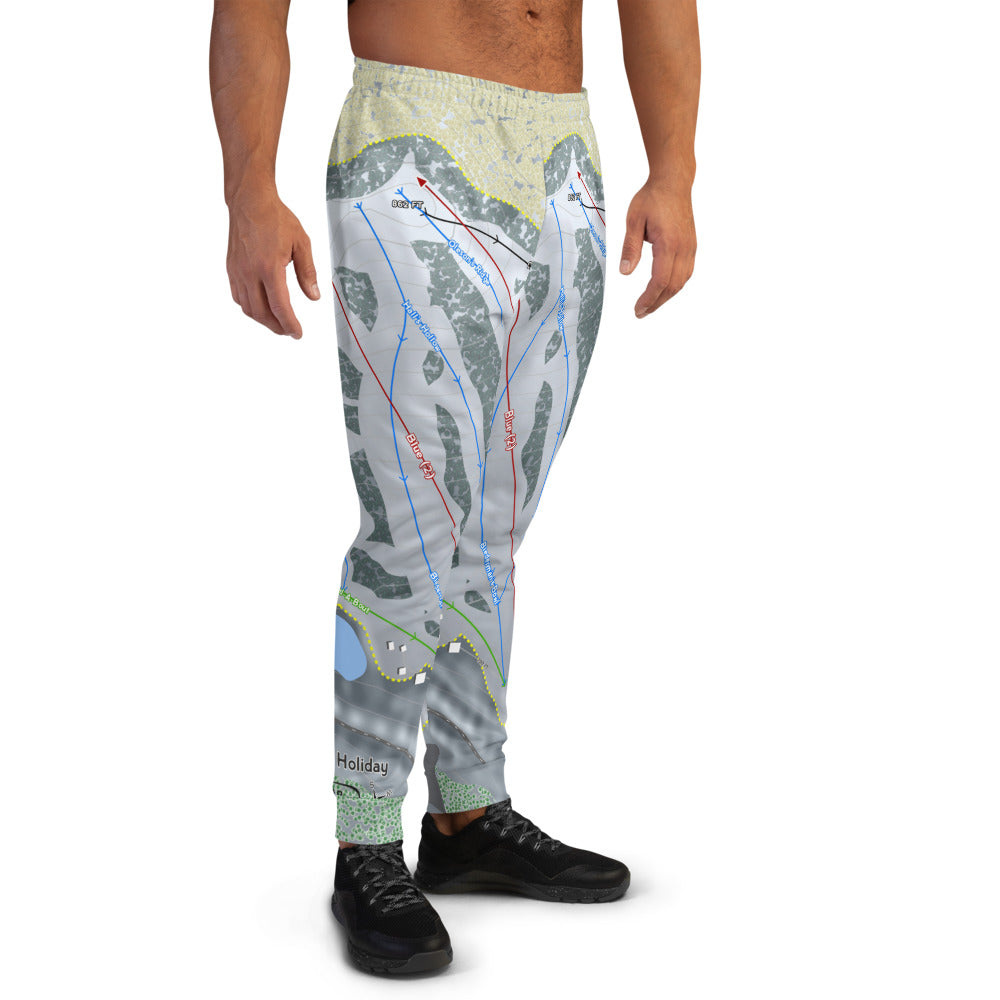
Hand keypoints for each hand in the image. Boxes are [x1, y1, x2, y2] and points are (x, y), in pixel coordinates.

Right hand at [226, 191, 319, 338]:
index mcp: (269, 267)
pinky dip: (250, 308)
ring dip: (263, 320)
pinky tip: (260, 308)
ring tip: (278, 323)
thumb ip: (308, 272)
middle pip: (262, 313)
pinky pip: (238, 297)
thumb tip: (313, 297)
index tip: (297, 333)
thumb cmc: (276, 218)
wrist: (250, 201)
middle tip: (289, 331)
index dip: (290, 325)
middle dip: (277, 327)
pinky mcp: (231, 268)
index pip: (280, 307)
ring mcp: (237, 271)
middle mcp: (250, 273)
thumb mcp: (301, 243)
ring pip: (248, 308)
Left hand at [619, 178, 695, 317]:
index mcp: (669, 243)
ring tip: (650, 305)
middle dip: (656, 303)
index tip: (638, 309)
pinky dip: (675, 285)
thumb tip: (625, 272)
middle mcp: (684, 248)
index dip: (649, 298)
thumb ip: (630, 247)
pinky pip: (686, 272)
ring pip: (682, 281)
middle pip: (672, 286)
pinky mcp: (691, 246)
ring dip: (666, 296)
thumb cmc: (652, 198)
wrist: (673, 182)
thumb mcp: (634, 220)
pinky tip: (664, 289)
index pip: (660, 280)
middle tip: (640, 312)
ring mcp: (690, 247)